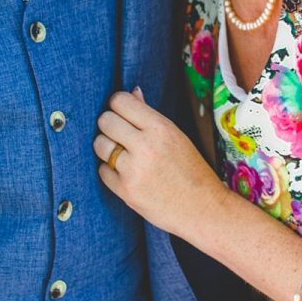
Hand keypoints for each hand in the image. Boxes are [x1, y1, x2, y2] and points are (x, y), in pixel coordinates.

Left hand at [94, 87, 227, 237]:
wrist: (202, 208)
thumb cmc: (191, 170)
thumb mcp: (176, 136)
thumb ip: (150, 115)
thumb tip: (132, 92)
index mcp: (160, 127)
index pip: (120, 101)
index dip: (118, 105)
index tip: (122, 113)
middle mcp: (145, 146)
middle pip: (105, 120)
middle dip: (110, 125)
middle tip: (120, 134)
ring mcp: (133, 169)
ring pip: (100, 144)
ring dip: (107, 147)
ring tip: (122, 154)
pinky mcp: (125, 190)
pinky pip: (102, 170)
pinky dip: (110, 171)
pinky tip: (126, 173)